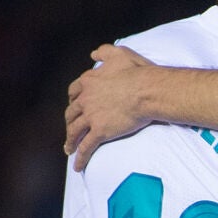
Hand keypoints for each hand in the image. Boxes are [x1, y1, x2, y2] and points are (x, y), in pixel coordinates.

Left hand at [64, 44, 158, 170]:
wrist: (148, 90)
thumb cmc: (138, 72)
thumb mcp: (119, 54)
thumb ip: (104, 52)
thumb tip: (93, 54)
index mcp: (89, 82)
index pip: (74, 92)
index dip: (74, 100)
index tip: (75, 106)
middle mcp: (86, 99)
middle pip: (71, 113)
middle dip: (69, 122)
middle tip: (71, 129)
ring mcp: (91, 117)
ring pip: (74, 131)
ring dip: (70, 141)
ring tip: (69, 149)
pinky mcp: (100, 132)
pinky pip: (86, 147)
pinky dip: (80, 157)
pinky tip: (78, 166)